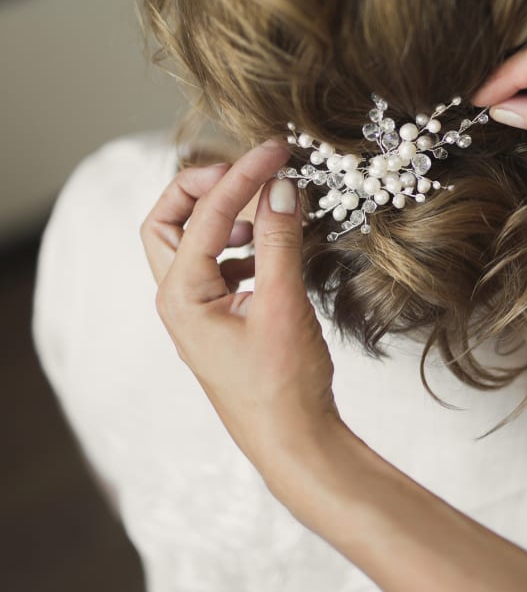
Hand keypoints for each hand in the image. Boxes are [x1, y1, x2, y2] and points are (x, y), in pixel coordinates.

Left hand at [140, 141, 342, 480]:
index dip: (243, 176)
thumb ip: (279, 240)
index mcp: (182, 295)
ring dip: (221, 216)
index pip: (207, 214)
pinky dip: (240, 244)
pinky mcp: (220, 317)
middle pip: (167, 222)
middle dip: (201, 188)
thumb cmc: (282, 384)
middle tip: (244, 171)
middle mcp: (180, 299)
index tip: (276, 151)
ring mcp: (198, 310)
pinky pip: (218, 265)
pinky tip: (271, 248)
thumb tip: (281, 186)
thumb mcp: (282, 303)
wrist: (294, 439)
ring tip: (264, 209)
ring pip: (190, 243)